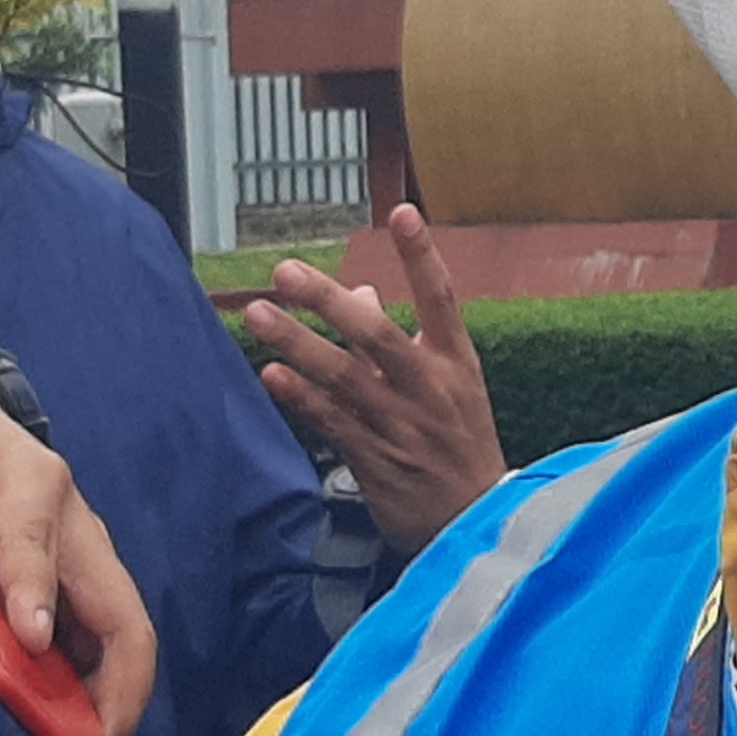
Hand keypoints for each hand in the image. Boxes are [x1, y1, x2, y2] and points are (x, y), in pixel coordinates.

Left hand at [0, 363, 157, 735]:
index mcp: (26, 477)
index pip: (35, 535)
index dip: (35, 588)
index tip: (30, 642)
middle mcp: (70, 519)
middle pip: (117, 605)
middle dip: (118, 679)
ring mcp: (77, 555)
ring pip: (116, 631)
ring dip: (111, 694)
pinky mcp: (69, 583)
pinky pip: (93, 641)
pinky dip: (89, 689)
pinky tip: (68, 731)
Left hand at [245, 206, 510, 557]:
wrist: (477, 523)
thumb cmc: (460, 445)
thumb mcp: (450, 386)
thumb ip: (402, 340)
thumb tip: (357, 294)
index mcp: (456, 364)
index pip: (442, 299)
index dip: (422, 255)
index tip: (403, 212)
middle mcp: (429, 389)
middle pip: (377, 335)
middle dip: (328, 302)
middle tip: (287, 271)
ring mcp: (401, 426)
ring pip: (344, 377)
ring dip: (297, 343)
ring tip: (258, 314)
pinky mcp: (376, 461)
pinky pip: (331, 422)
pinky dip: (301, 397)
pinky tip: (271, 375)